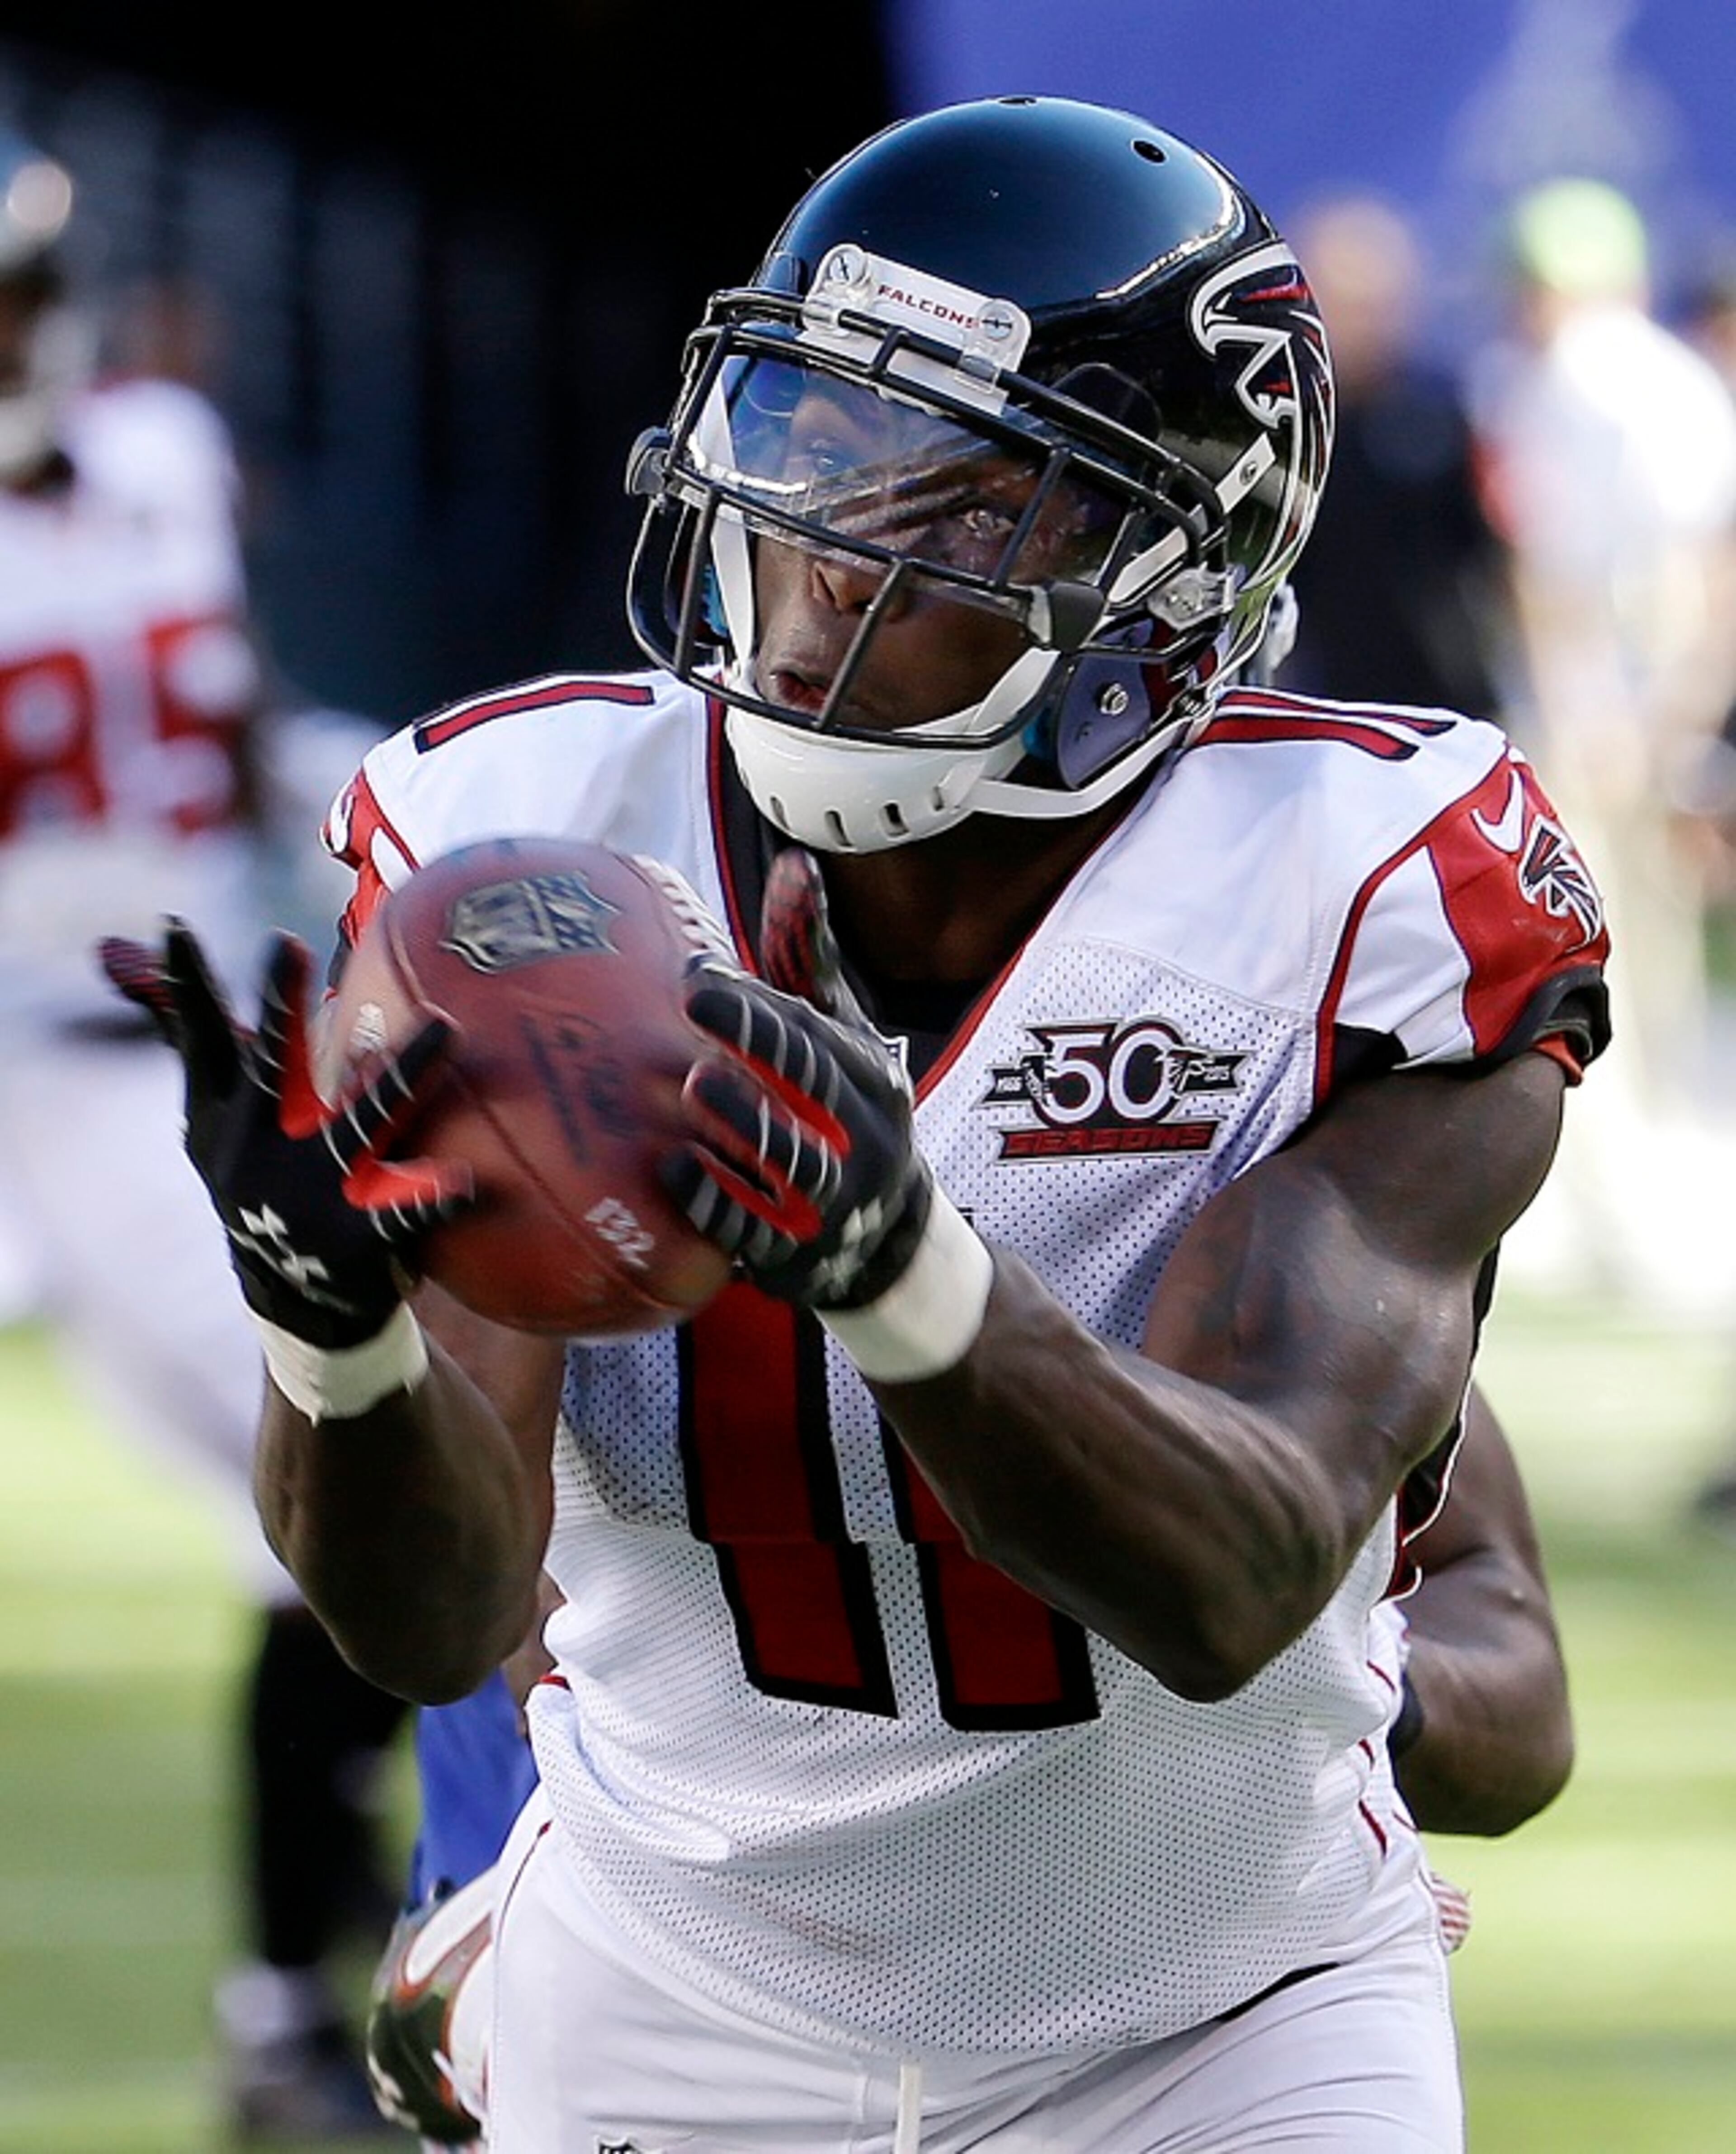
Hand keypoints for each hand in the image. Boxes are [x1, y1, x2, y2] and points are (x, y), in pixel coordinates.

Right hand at [100, 921, 472, 1347]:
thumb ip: (192, 1037)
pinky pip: (403, 1214)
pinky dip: (433, 1199)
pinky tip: (468, 1182)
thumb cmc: (259, 1176)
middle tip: (283, 941)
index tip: (174, 926)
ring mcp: (310, 1192)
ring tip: (446, 1027)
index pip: (200, 1040)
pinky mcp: (358, 1237)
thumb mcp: (215, 1114)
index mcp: (225, 1117)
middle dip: (275, 1008)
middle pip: (268, 1069)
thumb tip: (118, 954)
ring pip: (360, 1123)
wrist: (294, 1296)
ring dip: (401, 1075)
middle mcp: (260, 1148)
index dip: (184, 985)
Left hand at [661, 849, 933, 1309]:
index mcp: (870, 1075)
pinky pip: (759, 1231)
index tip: (697, 971)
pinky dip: (716, 1203)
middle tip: (696, 997)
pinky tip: (671, 1171)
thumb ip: (810, 963)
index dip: (760, 1001)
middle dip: (760, 1039)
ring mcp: (839, 1200)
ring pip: (796, 1160)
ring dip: (745, 1120)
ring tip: (692, 1083)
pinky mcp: (803, 1254)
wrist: (884, 1242)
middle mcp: (866, 1134)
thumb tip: (794, 864)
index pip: (817, 1031)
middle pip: (817, 1081)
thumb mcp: (841, 1037)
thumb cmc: (843, 1111)